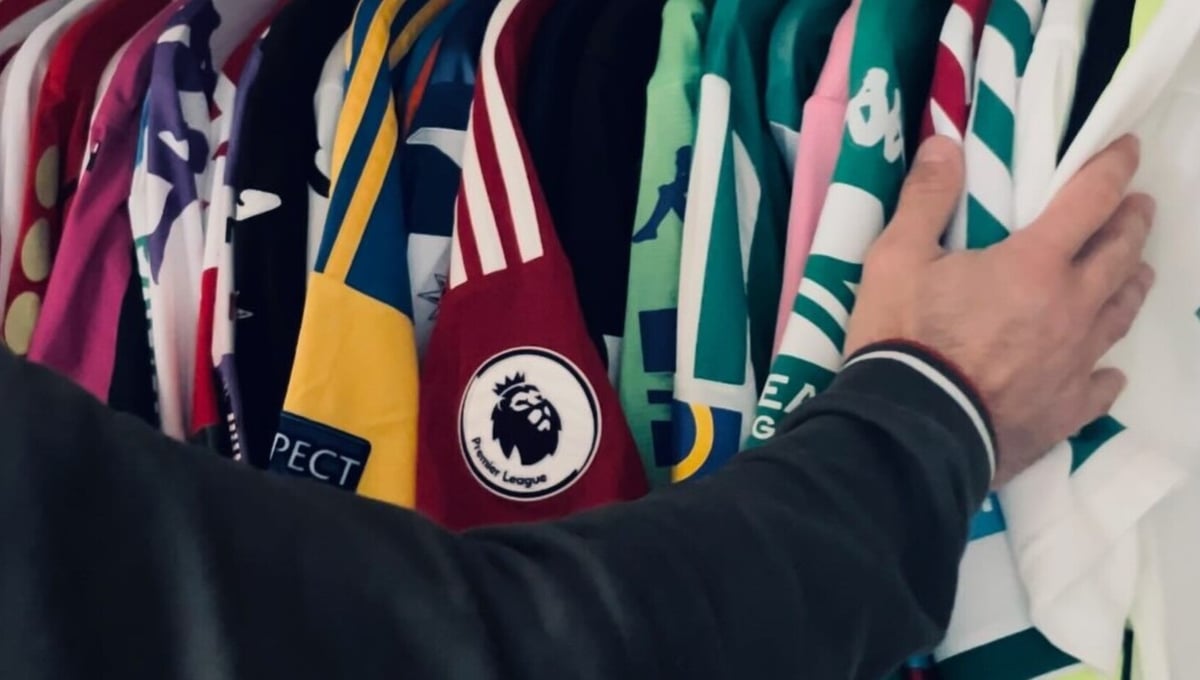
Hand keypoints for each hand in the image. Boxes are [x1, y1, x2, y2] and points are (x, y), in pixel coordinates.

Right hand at [845, 135, 1154, 487]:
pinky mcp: (1066, 410)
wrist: (912, 431)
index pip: (1090, 201)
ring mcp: (1075, 362)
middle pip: (1120, 255)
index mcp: (1034, 263)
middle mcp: (1071, 306)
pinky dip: (1107, 372)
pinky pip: (1102, 385)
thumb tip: (945, 143)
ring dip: (1132, 284)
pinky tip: (1107, 372)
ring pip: (1120, 314)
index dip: (1112, 168)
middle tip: (1139, 206)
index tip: (1128, 148)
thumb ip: (926, 198)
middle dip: (1133, 223)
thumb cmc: (904, 336)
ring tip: (1137, 272)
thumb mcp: (896, 258)